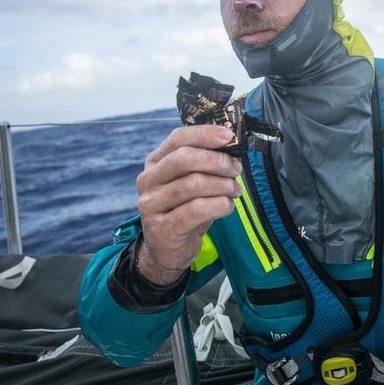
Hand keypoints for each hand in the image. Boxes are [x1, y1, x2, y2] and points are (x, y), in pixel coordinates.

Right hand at [135, 125, 242, 283]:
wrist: (167, 250)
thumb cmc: (185, 209)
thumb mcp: (192, 182)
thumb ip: (205, 163)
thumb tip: (232, 145)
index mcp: (155, 162)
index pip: (177, 138)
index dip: (205, 134)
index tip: (229, 136)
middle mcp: (148, 180)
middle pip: (184, 159)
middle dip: (217, 161)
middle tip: (235, 169)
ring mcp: (151, 205)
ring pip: (193, 184)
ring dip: (222, 185)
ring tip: (235, 190)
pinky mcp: (162, 228)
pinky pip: (196, 209)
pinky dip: (219, 205)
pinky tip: (227, 206)